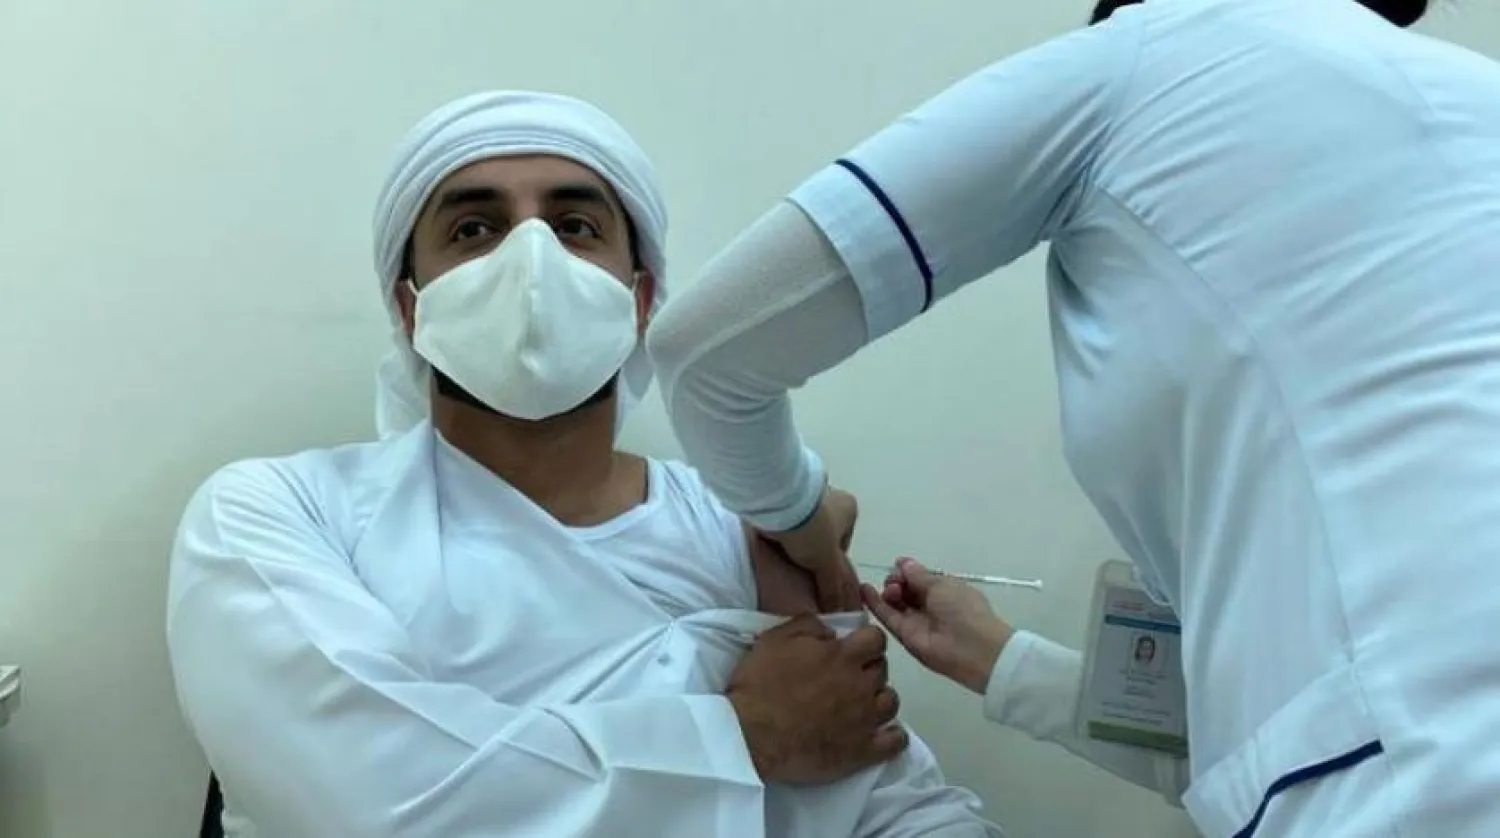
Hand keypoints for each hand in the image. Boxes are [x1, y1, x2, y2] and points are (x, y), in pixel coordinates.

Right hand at [727, 614, 907, 783]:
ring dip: (879, 699)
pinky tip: (879, 733)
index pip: (876, 638)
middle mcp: (860, 685)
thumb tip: (833, 630)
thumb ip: (809, 626)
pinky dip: (893, 736)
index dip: (866, 641)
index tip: (852, 648)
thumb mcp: (775, 639)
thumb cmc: (759, 683)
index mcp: (842, 656)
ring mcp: (865, 720)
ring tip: (860, 705)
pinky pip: (896, 742)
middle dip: (868, 669)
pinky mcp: (863, 751)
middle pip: (883, 669)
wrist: (750, 734)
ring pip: (892, 702)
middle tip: (847, 677)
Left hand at [763, 488, 860, 611]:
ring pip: (804, 532)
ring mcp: (804, 498)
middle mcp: (828, 498)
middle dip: (814, 557)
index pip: (844, 544)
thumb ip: (833, 587)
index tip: (822, 578)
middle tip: (804, 575)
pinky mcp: (782, 501)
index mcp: (847, 507)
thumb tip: (837, 611)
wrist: (778, 505)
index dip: (835, 565)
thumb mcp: (828, 563)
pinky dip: (783, 540)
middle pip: (824, 538)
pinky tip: (777, 553)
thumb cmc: (813, 529)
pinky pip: (786, 526)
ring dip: (797, 549)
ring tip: (788, 566)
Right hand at [862, 558, 1014, 694]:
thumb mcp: (942, 584)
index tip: (899, 565)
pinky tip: (863, 589)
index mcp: (945, 590)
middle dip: (897, 580)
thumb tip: (903, 563)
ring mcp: (916, 621)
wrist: (971, 648)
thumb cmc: (962, 609)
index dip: (908, 571)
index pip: (920, 578)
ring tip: (890, 589)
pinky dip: (875, 603)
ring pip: (896, 602)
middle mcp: (930, 605)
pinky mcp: (904, 635)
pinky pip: (888, 617)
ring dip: (888, 590)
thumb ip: (919, 575)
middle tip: (896, 582)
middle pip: (906, 589)